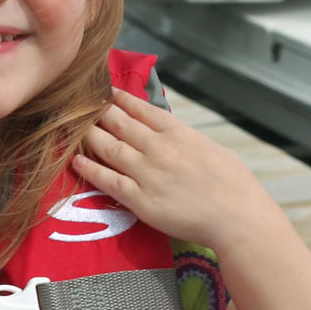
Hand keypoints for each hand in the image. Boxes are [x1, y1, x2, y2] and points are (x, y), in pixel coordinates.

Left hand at [72, 88, 271, 249]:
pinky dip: (90, 168)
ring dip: (89, 135)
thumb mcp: (213, 148)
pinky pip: (108, 180)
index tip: (105, 91)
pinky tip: (77, 160)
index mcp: (179, 132)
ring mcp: (148, 173)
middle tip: (80, 105)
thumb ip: (186, 138)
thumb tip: (170, 132)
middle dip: (97, 112)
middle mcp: (159, 148)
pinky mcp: (140, 199)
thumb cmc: (234, 185)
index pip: (141, 109)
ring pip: (109, 147)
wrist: (238, 218)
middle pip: (119, 123)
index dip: (120, 98)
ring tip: (72, 128)